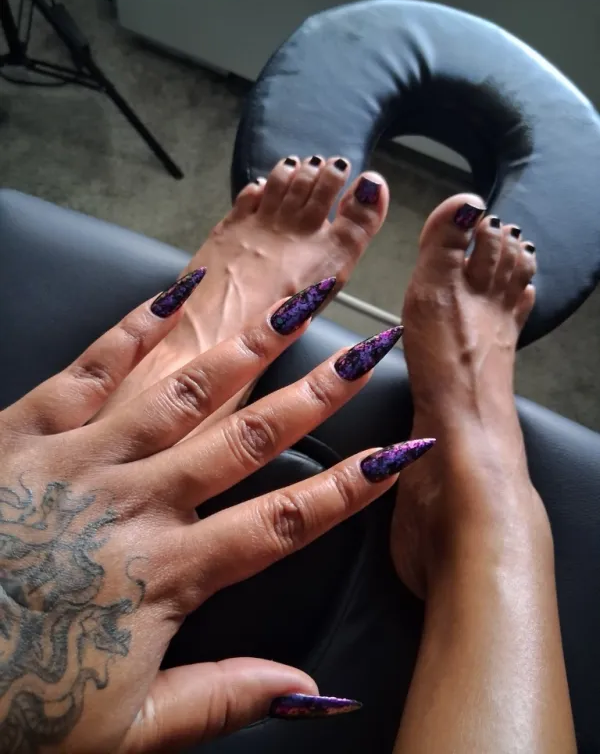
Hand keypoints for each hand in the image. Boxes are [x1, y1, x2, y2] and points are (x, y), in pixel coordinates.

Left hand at [0, 276, 431, 752]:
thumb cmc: (15, 706)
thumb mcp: (127, 732)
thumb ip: (222, 699)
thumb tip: (312, 690)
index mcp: (166, 573)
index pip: (281, 522)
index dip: (348, 487)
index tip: (398, 450)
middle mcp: (135, 503)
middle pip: (245, 439)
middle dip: (314, 393)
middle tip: (365, 349)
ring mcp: (81, 459)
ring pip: (181, 393)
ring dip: (243, 348)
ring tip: (293, 307)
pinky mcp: (25, 432)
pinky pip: (89, 369)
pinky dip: (134, 329)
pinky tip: (175, 293)